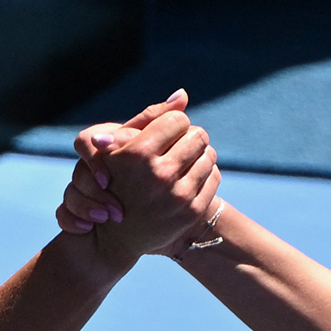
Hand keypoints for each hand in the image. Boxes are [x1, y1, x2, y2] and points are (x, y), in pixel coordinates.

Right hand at [54, 90, 220, 258]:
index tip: (169, 130)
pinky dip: (207, 173)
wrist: (116, 235)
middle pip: (197, 136)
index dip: (174, 122)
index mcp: (137, 154)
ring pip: (209, 156)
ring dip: (200, 154)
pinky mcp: (192, 212)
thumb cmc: (115, 181)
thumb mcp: (121, 147)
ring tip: (187, 159)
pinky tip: (192, 176)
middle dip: (190, 137)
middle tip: (182, 143)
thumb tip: (183, 94)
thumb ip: (150, 117)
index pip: (177, 120)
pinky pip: (214, 177)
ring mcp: (177, 196)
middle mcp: (158, 175)